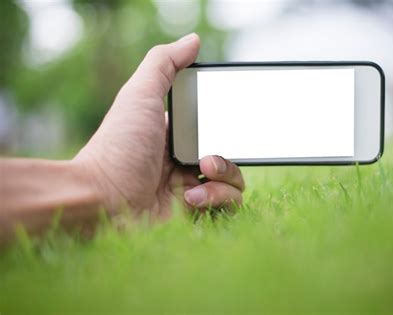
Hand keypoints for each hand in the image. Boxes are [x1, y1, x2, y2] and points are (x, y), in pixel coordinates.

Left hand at [73, 33, 244, 218]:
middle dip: (226, 157)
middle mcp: (184, 162)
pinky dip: (216, 199)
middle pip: (229, 155)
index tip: (226, 124)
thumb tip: (193, 40)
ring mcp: (190, 188)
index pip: (214, 128)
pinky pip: (227, 205)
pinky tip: (189, 199)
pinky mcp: (194, 213)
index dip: (224, 126)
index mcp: (174, 135)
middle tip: (205, 160)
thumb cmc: (119, 146)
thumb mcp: (140, 95)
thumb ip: (165, 64)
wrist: (102, 198)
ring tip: (199, 175)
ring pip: (235, 181)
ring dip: (225, 177)